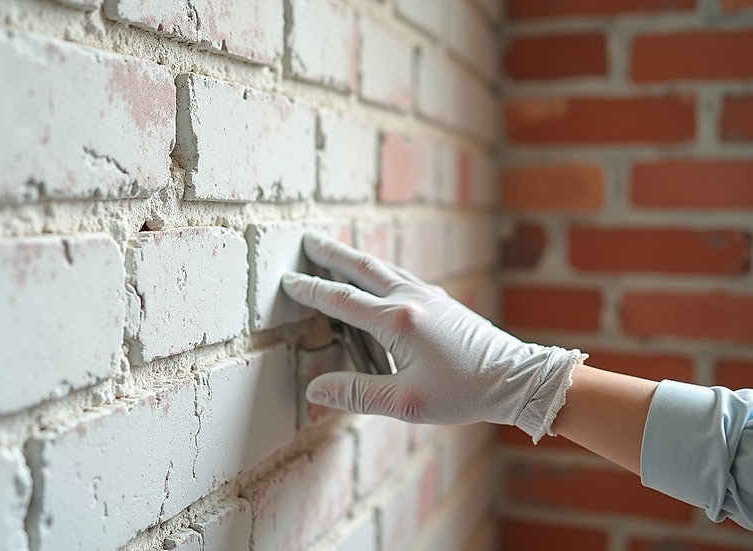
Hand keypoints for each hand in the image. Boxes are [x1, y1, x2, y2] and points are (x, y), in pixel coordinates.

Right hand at [282, 234, 585, 440]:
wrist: (516, 378)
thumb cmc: (464, 392)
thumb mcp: (406, 403)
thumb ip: (357, 393)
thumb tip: (315, 391)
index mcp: (397, 322)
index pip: (342, 301)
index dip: (311, 291)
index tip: (287, 280)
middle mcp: (411, 300)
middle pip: (361, 269)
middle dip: (331, 255)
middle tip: (307, 240)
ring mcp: (428, 296)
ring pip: (382, 268)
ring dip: (354, 259)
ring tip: (334, 251)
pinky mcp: (441, 301)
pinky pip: (400, 277)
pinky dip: (378, 270)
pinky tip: (377, 275)